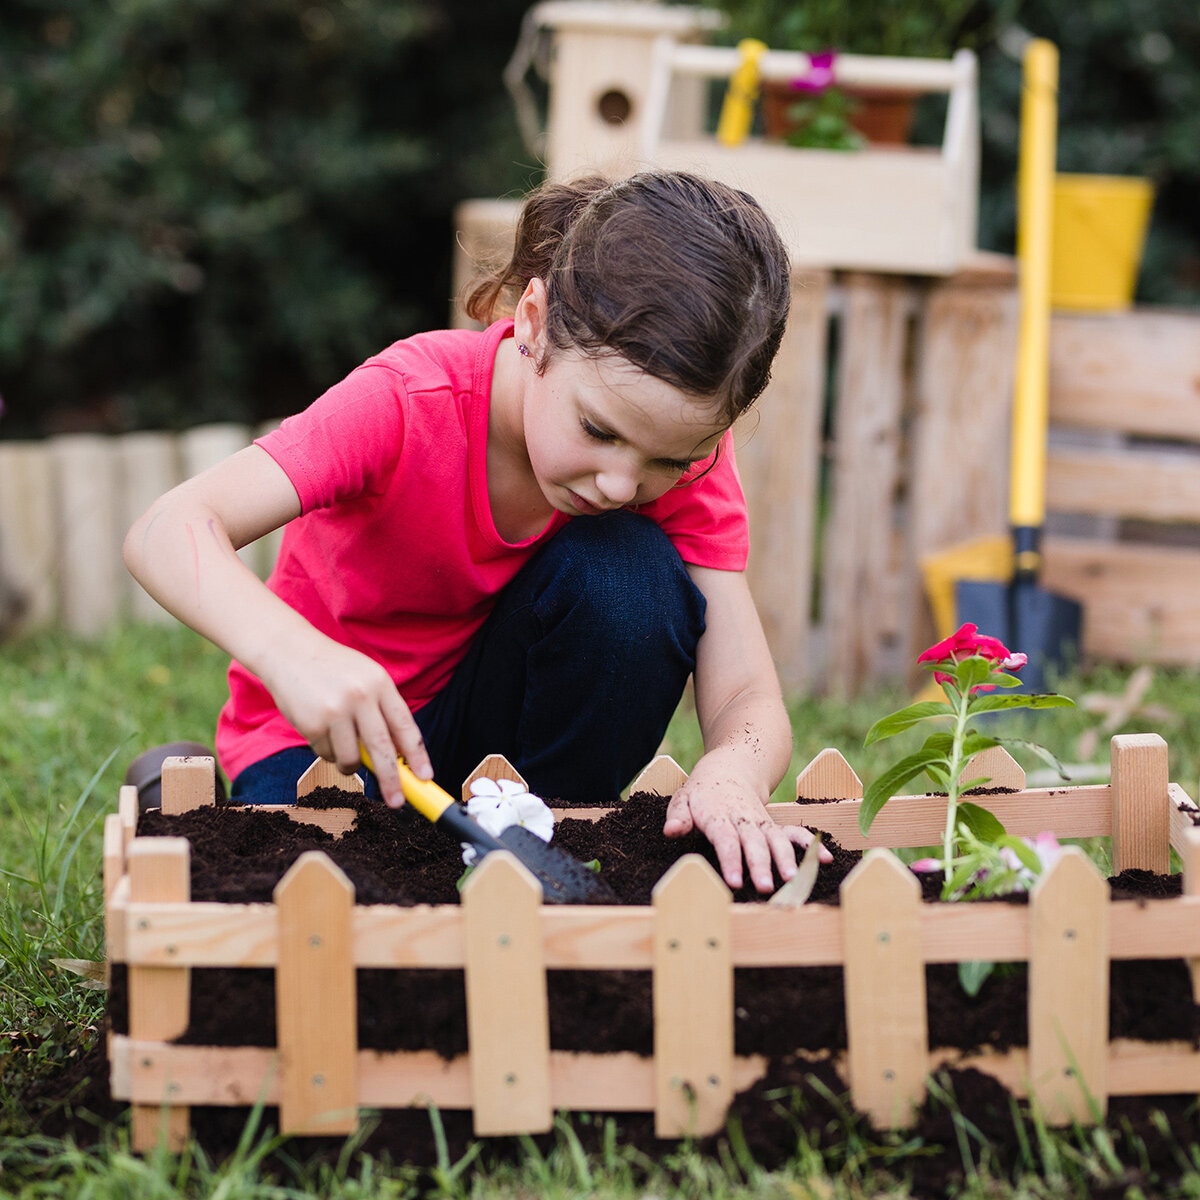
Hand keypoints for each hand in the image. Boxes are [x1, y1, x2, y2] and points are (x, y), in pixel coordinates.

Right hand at [258, 637, 431, 806]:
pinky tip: (321, 728)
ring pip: (351, 759)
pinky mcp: (311, 724)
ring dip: (350, 764)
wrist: (289, 652)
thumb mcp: (367, 678)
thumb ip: (383, 711)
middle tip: (398, 801)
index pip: (405, 726)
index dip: (417, 756)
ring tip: (343, 745)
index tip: (425, 778)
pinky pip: (326, 755)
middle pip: (382, 749)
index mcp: (380, 684)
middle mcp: (360, 697)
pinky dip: (327, 751)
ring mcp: (335, 711)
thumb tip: (400, 756)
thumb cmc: (334, 669)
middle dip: (392, 780)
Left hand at [662, 756, 831, 893]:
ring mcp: (762, 822)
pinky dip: (810, 844)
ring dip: (787, 859)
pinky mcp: (774, 826)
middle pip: (754, 843)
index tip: (735, 881)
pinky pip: (794, 833)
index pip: (726, 839)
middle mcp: (744, 819)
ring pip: (777, 839)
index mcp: (719, 815)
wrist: (729, 767)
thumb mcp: (683, 798)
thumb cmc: (702, 791)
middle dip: (761, 866)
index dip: (731, 860)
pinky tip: (825, 859)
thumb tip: (670, 831)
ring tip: (795, 880)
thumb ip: (678, 816)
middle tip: (767, 888)